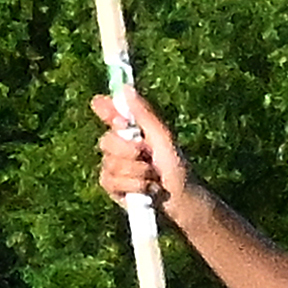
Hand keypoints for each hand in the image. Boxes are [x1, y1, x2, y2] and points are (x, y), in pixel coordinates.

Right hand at [91, 89, 191, 213]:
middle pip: (106, 140)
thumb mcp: (164, 138)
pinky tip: (147, 190)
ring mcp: (113, 166)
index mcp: (132, 130)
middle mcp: (119, 146)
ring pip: (111, 164)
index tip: (111, 113)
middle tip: (148, 156)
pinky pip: (111, 181)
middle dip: (130, 150)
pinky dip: (134, 186)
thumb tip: (126, 88)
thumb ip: (144, 115)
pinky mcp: (111, 186)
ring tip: (154, 177)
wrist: (181, 199)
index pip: (110, 113)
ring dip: (139, 172)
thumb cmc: (177, 167)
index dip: (106, 110)